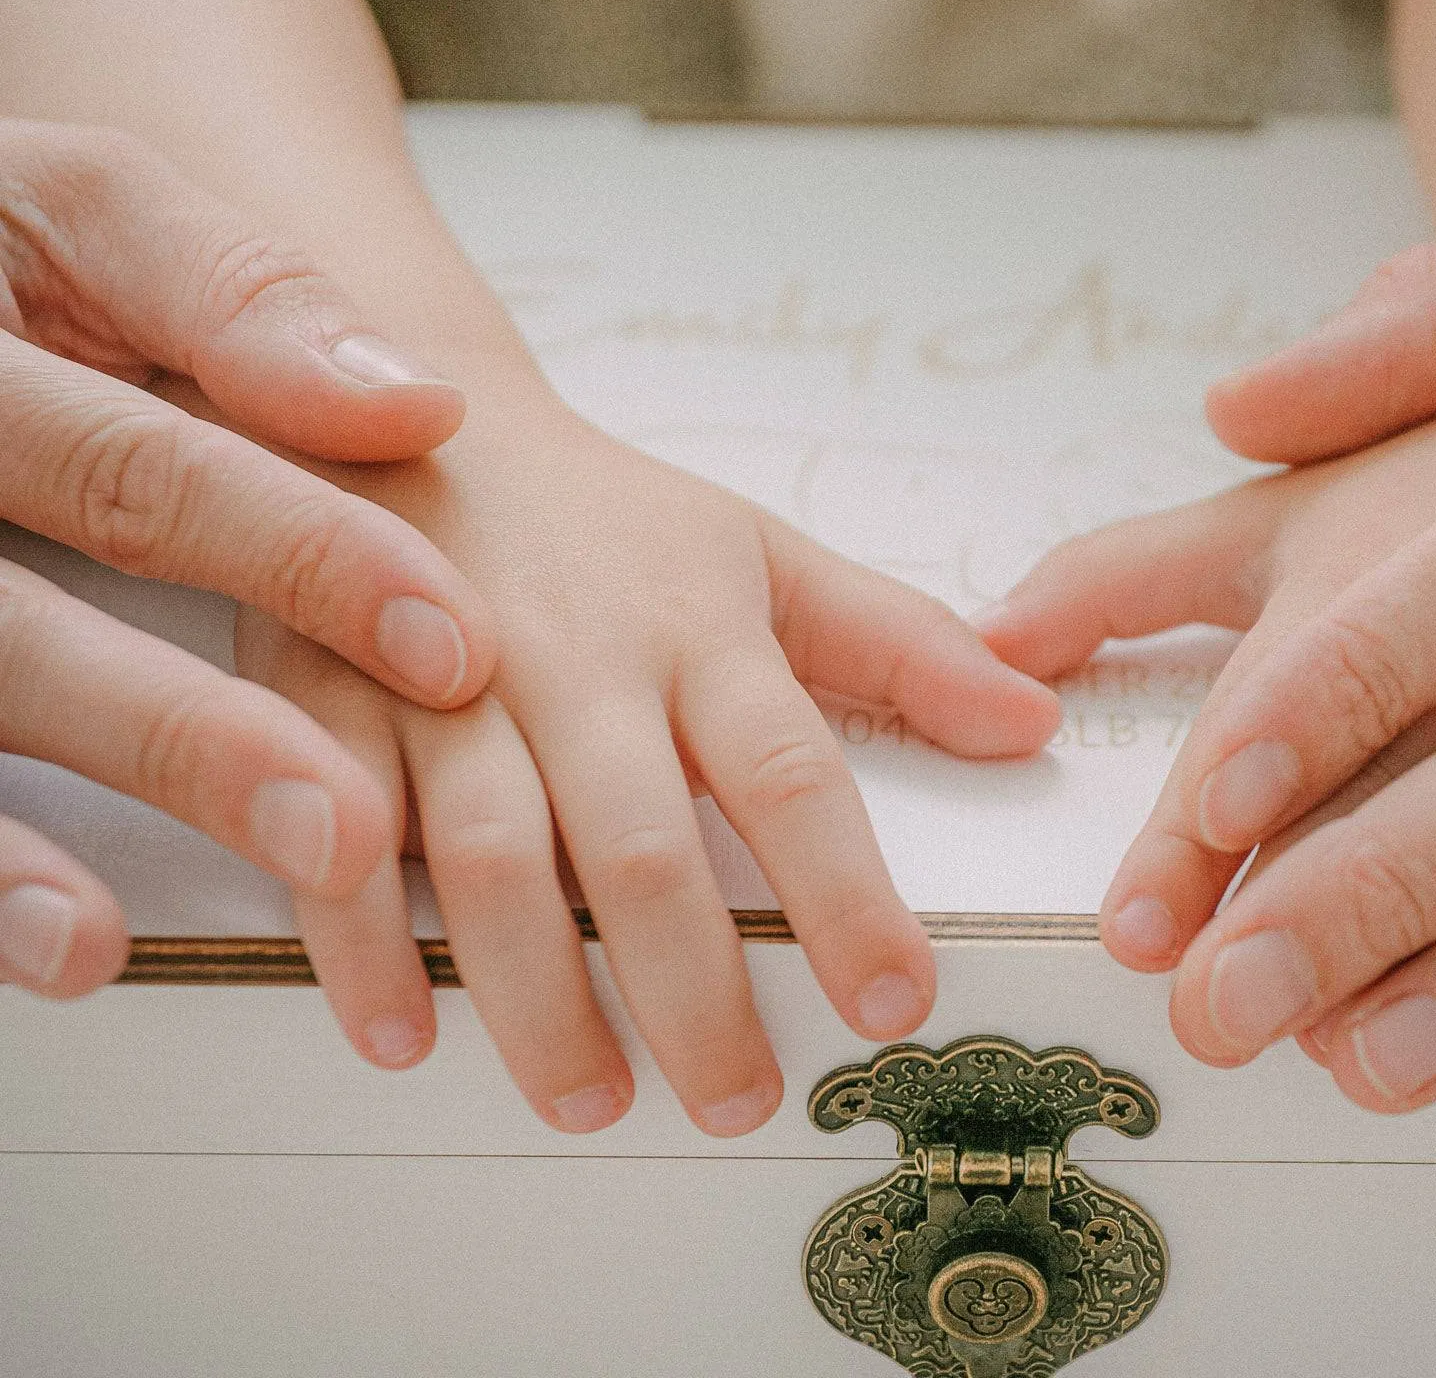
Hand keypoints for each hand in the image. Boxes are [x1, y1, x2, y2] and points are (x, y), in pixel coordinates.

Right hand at [0, 124, 496, 998]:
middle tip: (366, 827)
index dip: (300, 556)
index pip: (137, 472)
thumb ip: (234, 294)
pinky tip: (77, 946)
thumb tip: (419, 409)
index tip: (460, 646)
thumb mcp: (77, 215)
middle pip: (25, 629)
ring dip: (94, 824)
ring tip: (264, 889)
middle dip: (199, 736)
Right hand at [242, 396, 1062, 1134]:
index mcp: (697, 626)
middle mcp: (578, 660)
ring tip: (592, 1101)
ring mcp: (440, 678)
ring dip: (538, 992)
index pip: (789, 769)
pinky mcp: (325, 697)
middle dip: (690, 985)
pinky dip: (365, 939)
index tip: (896, 1002)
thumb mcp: (762, 554)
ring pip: (489, 854)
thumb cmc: (611, 519)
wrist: (406, 411)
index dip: (846, 890)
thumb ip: (897, 641)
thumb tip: (1033, 719)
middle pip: (640, 840)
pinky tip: (409, 1034)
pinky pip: (335, 832)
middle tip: (735, 1101)